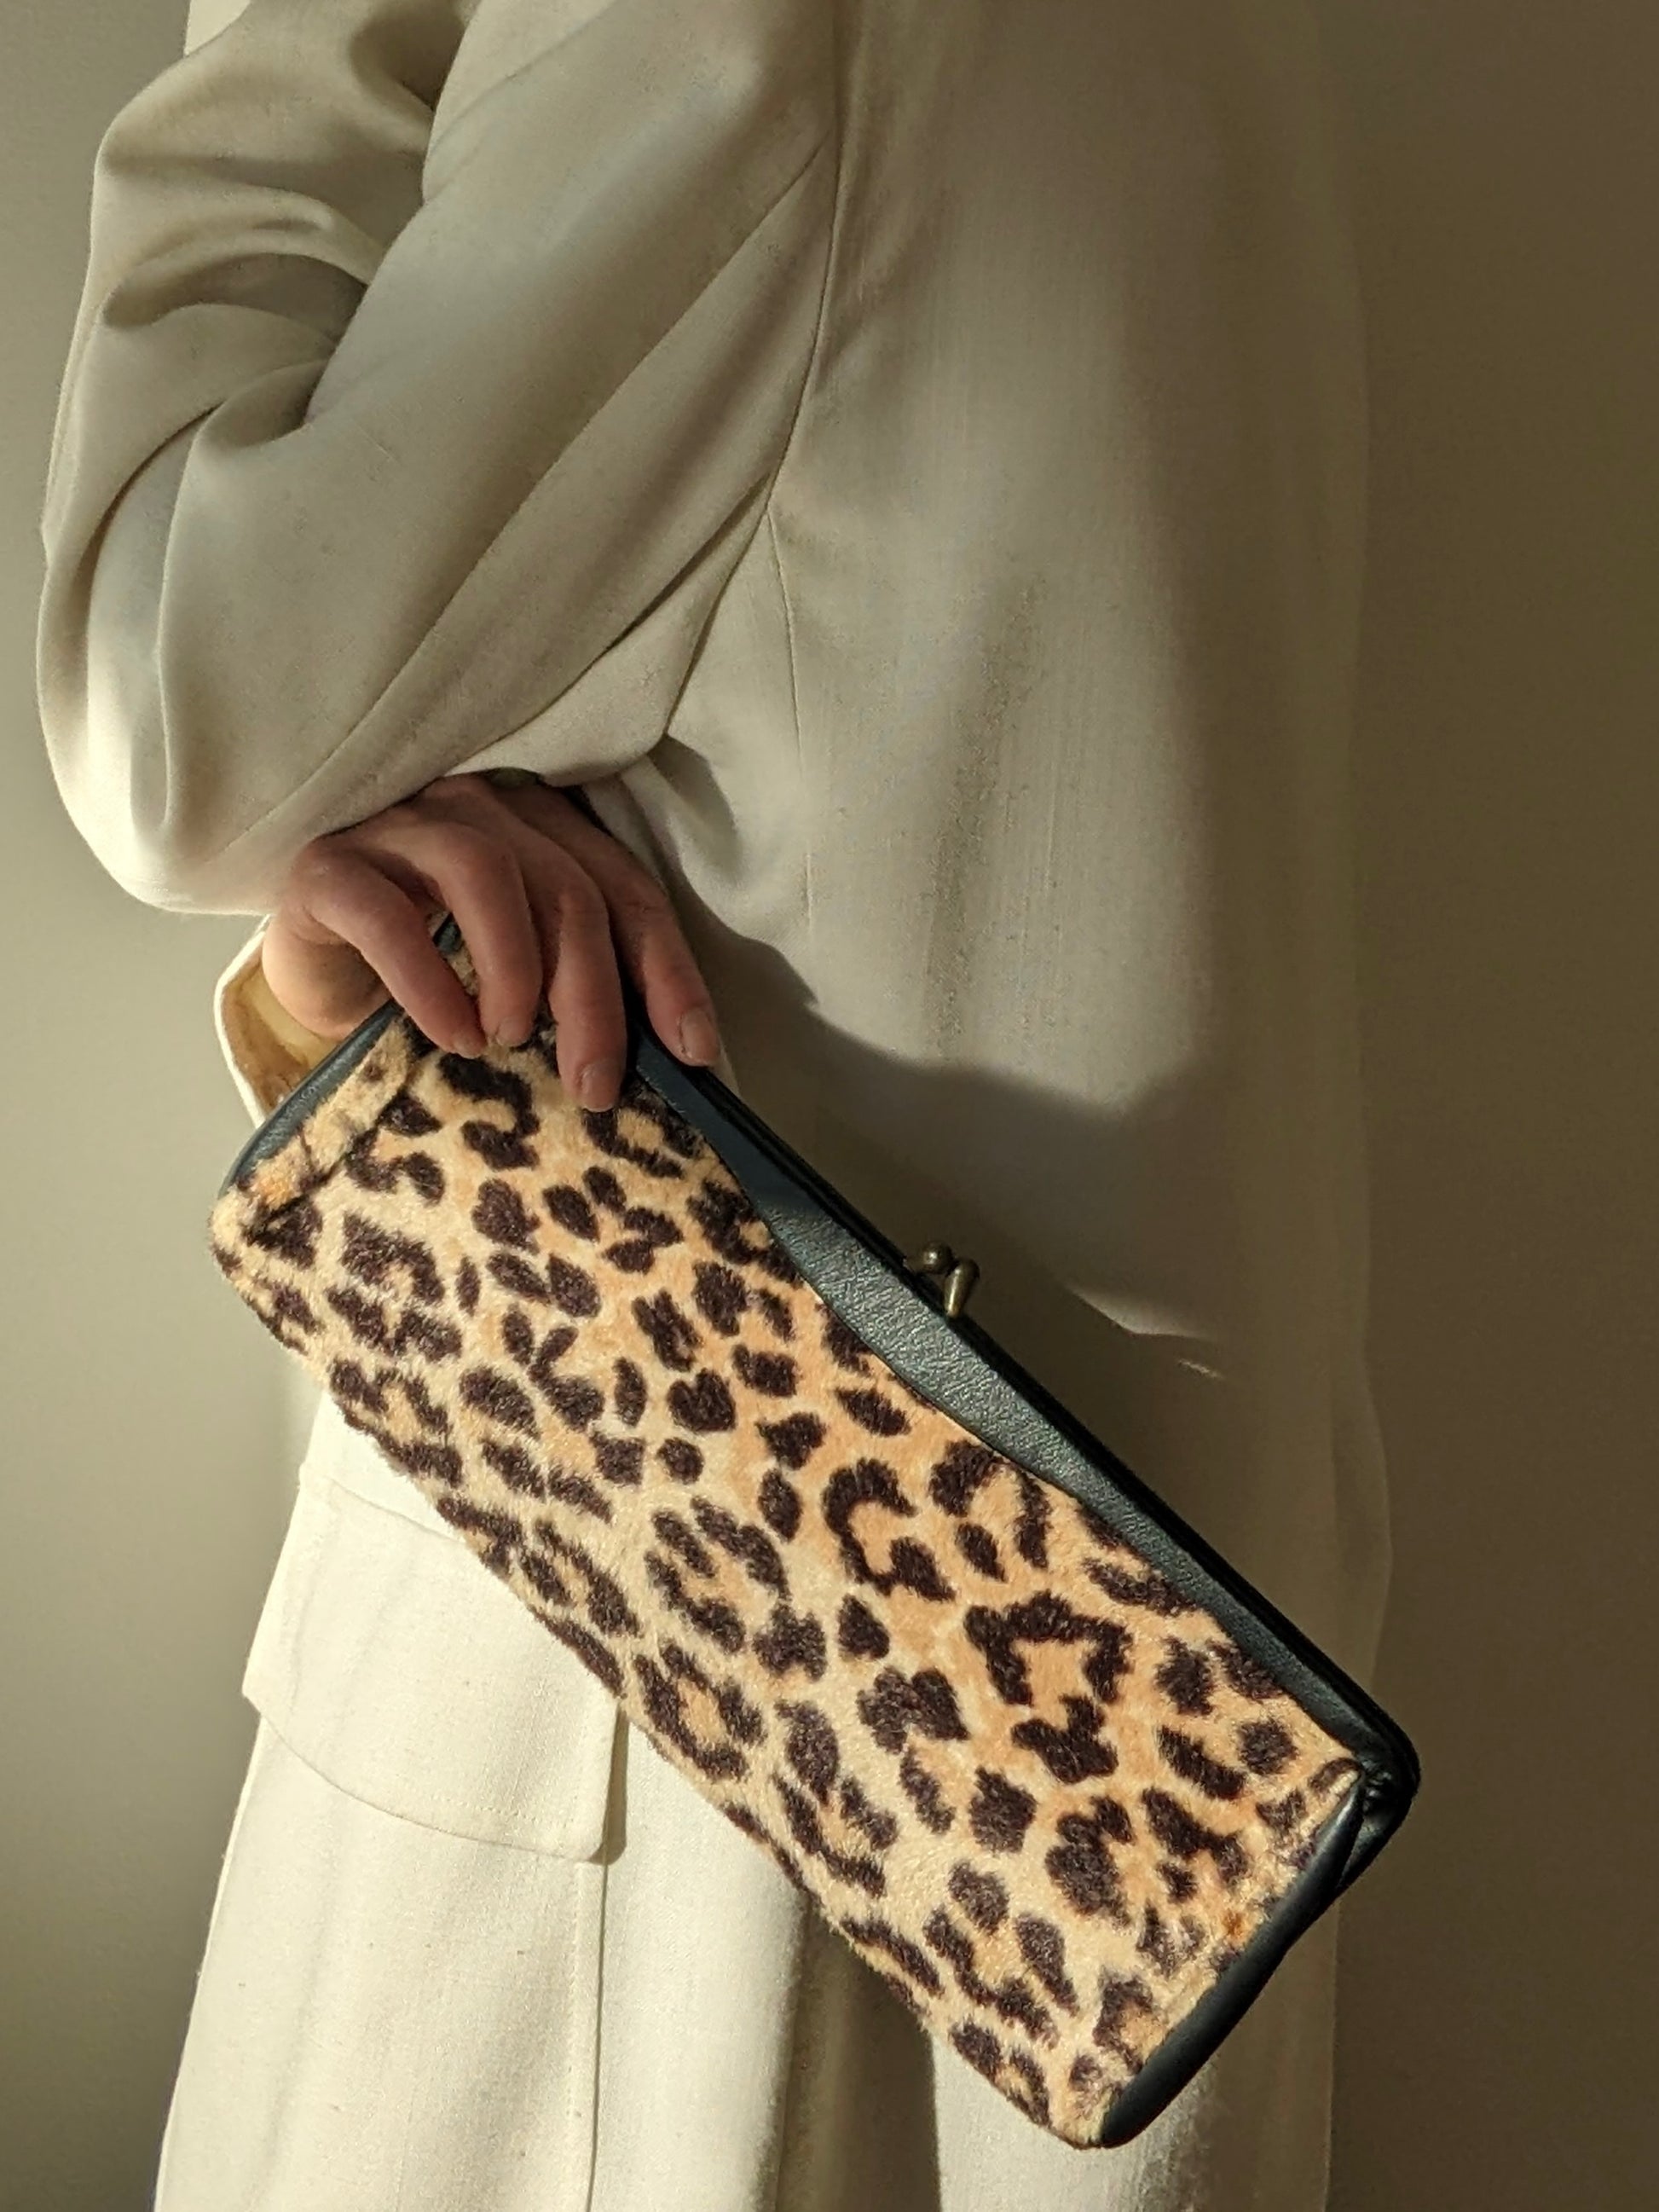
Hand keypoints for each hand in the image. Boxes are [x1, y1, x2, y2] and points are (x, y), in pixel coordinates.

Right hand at [258, 774, 721, 1110]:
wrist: (312, 970)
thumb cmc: (434, 975)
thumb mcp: (516, 980)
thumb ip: (574, 989)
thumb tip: (661, 1064)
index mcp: (541, 831)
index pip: (625, 889)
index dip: (667, 970)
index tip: (692, 1052)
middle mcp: (478, 812)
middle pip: (565, 888)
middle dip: (593, 994)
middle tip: (594, 1082)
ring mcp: (400, 828)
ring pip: (486, 873)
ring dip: (516, 968)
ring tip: (510, 1040)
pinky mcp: (328, 866)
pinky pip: (386, 913)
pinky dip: (429, 980)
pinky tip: (451, 1035)